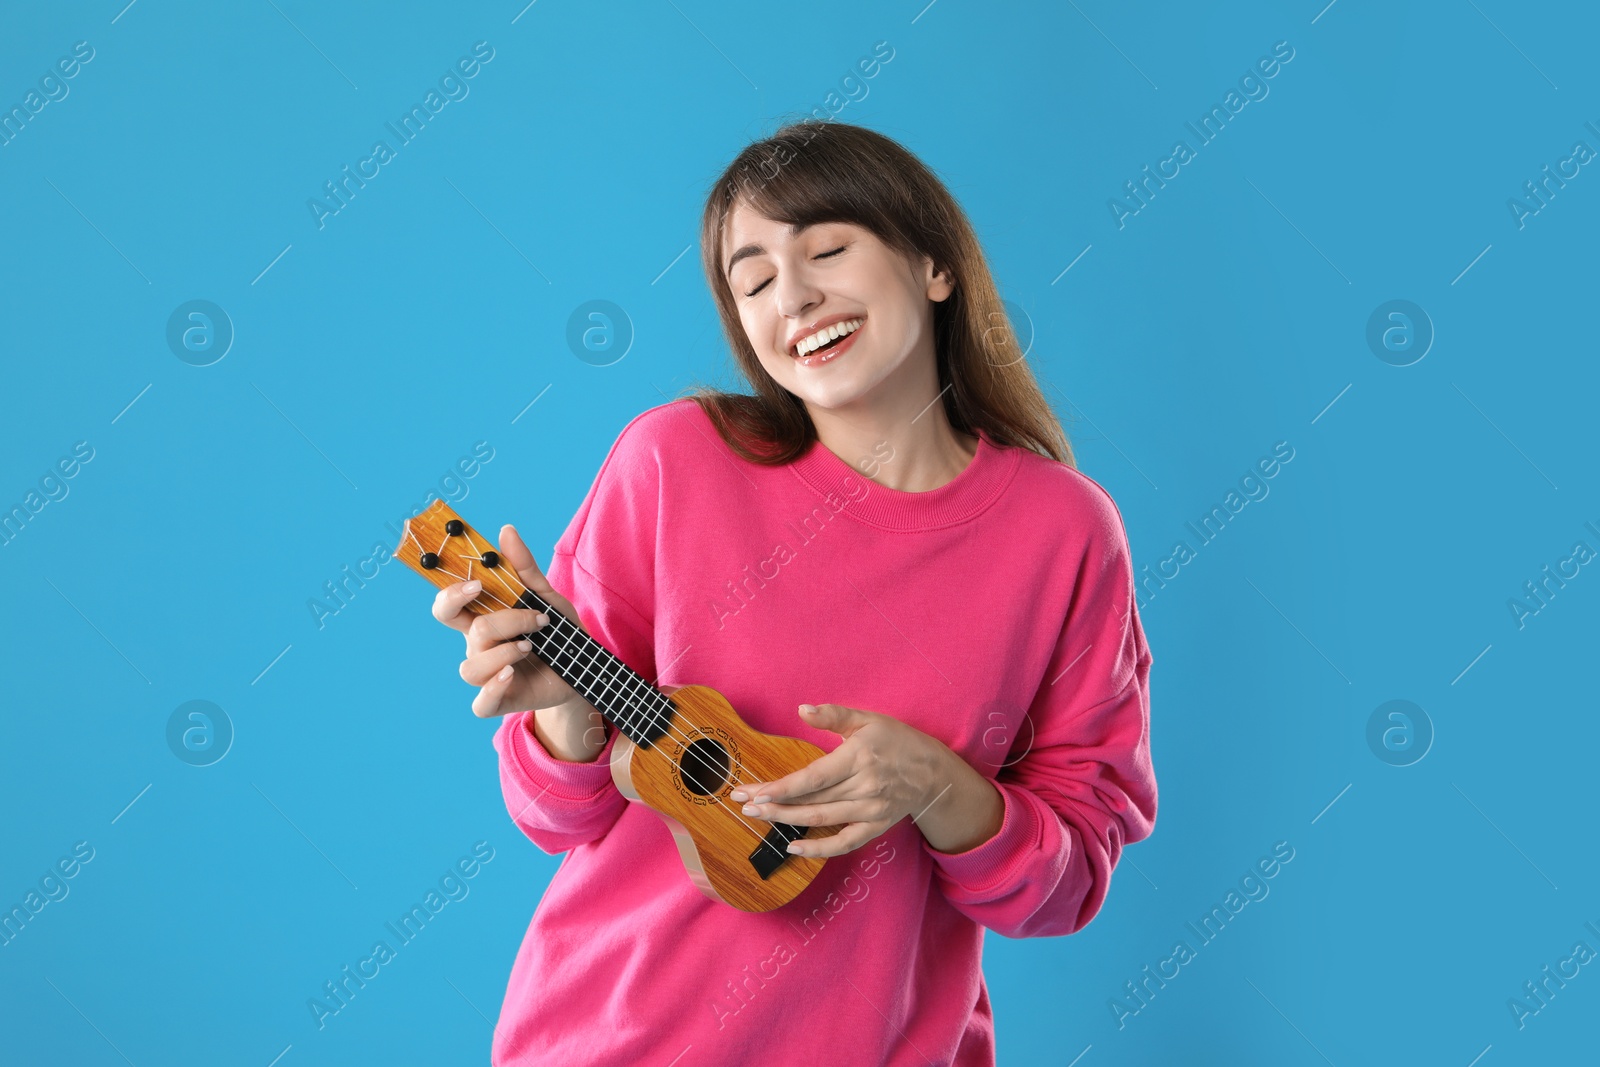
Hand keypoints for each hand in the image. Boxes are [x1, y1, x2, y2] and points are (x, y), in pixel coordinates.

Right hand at [431, 523, 592, 719]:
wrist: (584, 668)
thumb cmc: (559, 631)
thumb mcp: (546, 596)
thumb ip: (524, 567)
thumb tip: (505, 530)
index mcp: (483, 618)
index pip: (447, 605)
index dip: (450, 594)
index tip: (476, 584)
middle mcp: (480, 646)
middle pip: (465, 631)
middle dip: (499, 619)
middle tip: (526, 616)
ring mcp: (488, 674)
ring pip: (470, 667)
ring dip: (502, 652)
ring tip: (531, 645)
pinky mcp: (501, 699)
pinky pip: (480, 703)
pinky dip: (493, 688)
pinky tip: (512, 672)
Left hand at [730, 703, 1004, 858]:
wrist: (933, 772)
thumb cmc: (897, 741)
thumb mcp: (867, 719)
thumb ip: (833, 714)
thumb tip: (801, 709)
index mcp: (858, 758)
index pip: (812, 778)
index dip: (781, 787)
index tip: (753, 791)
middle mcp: (863, 787)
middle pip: (811, 800)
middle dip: (773, 803)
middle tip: (743, 804)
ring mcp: (870, 810)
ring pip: (821, 820)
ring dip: (787, 821)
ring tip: (759, 816)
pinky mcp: (875, 827)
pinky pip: (843, 843)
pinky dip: (818, 849)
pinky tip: (793, 847)